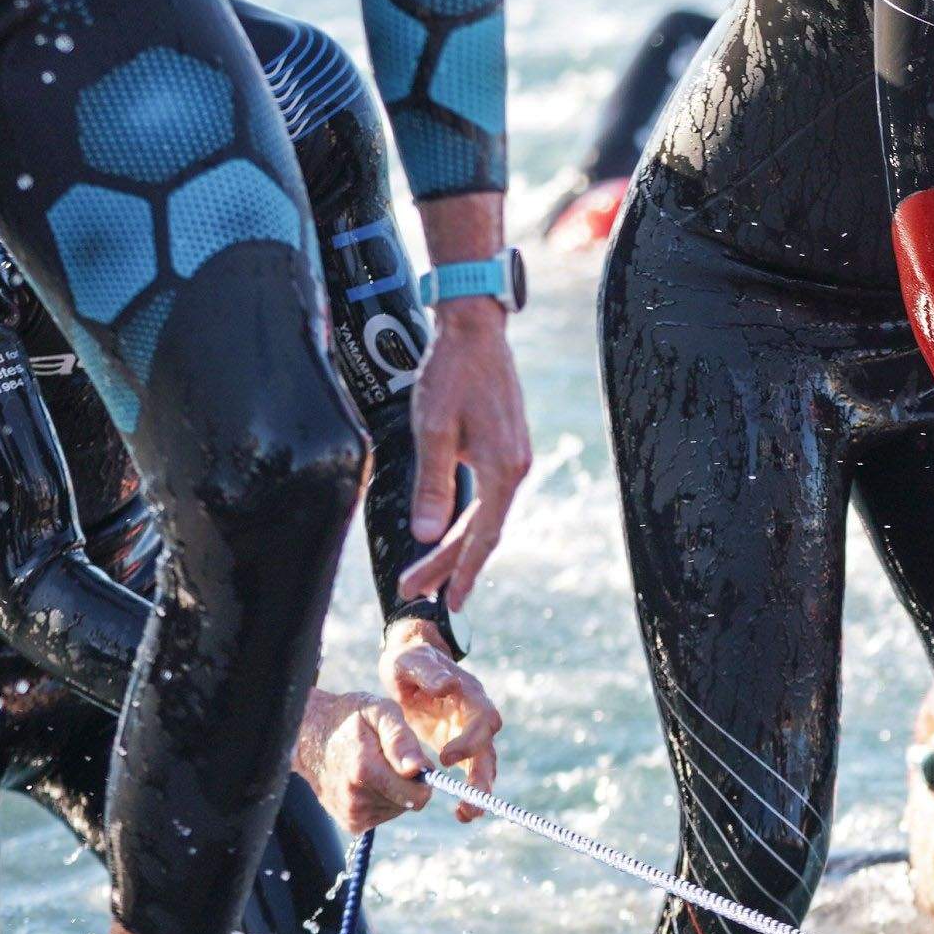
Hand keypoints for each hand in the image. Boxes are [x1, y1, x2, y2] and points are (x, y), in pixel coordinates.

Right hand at [296, 687, 438, 833]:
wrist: (309, 733)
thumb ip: (400, 739)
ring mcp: (351, 814)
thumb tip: (417, 768)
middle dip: (407, 781)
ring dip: (393, 789)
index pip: (417, 794)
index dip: (423, 775)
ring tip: (374, 766)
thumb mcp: (379, 712)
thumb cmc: (349, 717)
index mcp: (365, 771)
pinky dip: (382, 799)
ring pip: (397, 808)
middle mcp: (356, 799)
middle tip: (388, 757)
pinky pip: (383, 814)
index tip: (411, 758)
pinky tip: (367, 780)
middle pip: (409, 801)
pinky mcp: (350, 822)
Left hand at [383, 626, 501, 820]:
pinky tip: (460, 813)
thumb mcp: (411, 661)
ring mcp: (470, 732)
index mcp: (469, 693)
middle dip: (482, 778)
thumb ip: (428, 671)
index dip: (469, 740)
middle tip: (468, 804)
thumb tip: (448, 685)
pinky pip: (471, 771)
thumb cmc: (409, 661)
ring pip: (484, 764)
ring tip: (467, 815)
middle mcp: (476, 714)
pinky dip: (469, 791)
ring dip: (480, 790)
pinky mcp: (461, 745)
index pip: (481, 719)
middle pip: (489, 748)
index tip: (445, 759)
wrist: (410, 664)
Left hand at [398, 300, 530, 613]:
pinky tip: (450, 530)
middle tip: (417, 592)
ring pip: (486, 515)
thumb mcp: (433, 430)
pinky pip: (489, 497)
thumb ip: (432, 484)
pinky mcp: (507, 447)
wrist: (475, 330)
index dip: (462, 571)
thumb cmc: (451, 374)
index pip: (482, 535)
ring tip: (430, 573)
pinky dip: (467, 520)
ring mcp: (514, 457)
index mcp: (503, 469)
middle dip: (450, 564)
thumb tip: (426, 535)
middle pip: (483, 531)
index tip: (447, 603)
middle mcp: (516, 468)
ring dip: (456, 544)